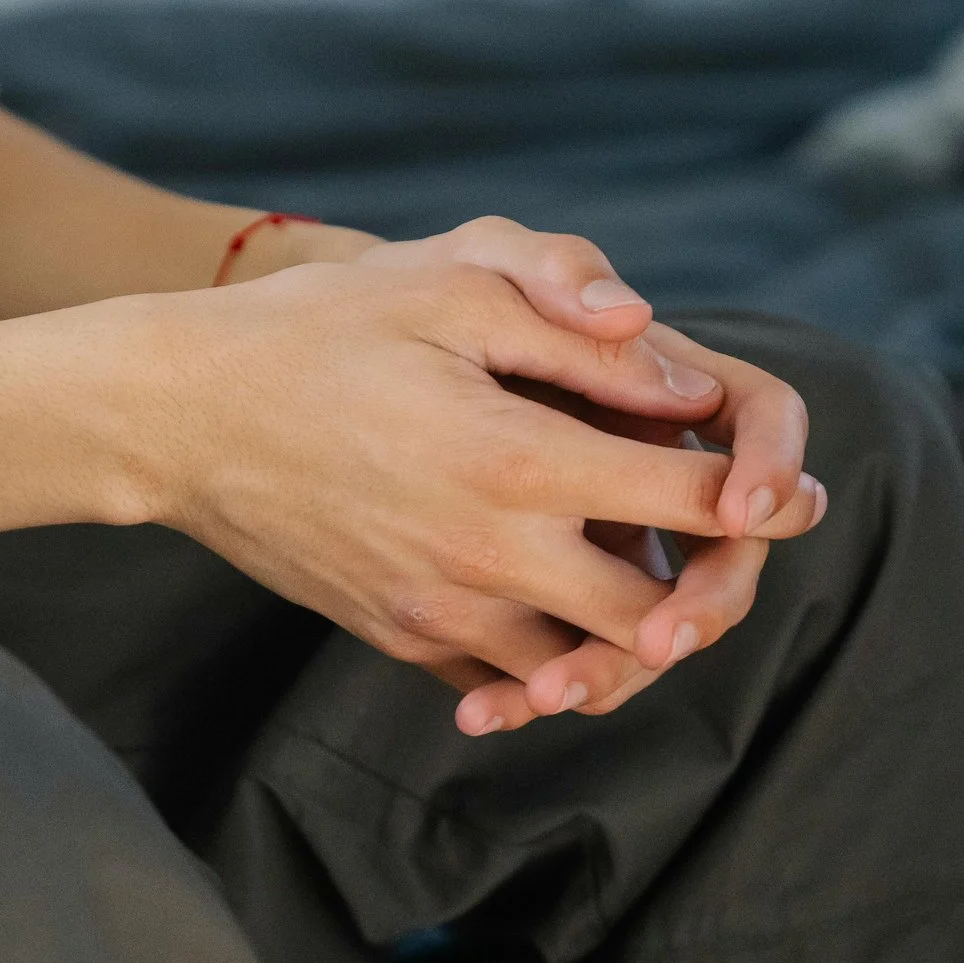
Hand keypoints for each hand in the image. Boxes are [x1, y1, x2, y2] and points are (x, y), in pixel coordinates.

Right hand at [135, 257, 822, 734]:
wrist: (174, 416)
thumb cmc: (313, 329)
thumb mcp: (445, 282)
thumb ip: (574, 322)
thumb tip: (684, 380)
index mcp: (517, 459)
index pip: (692, 500)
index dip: (765, 495)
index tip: (789, 490)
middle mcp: (488, 556)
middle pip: (661, 613)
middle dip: (714, 585)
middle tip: (730, 544)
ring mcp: (439, 613)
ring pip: (590, 667)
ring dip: (637, 633)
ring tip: (658, 582)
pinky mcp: (399, 639)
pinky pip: (511, 680)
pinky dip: (556, 663)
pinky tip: (564, 617)